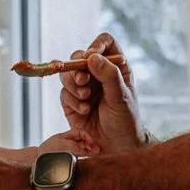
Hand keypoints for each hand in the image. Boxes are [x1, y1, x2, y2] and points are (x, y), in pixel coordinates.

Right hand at [59, 34, 142, 152]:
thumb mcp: (121, 97)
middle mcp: (98, 73)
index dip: (96, 45)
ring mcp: (84, 87)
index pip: (105, 43)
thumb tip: (92, 57)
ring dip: (73, 85)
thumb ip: (109, 76)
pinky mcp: (72, 101)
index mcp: (116, 67)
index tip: (90, 57)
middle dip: (78, 68)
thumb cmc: (125, 120)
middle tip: (83, 82)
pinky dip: (72, 101)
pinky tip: (84, 111)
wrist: (117, 146)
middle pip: (79, 56)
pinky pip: (64, 93)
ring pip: (68, 74)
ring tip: (85, 98)